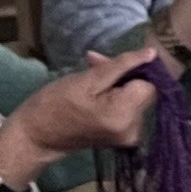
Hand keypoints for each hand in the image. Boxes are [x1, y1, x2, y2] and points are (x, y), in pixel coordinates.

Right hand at [0, 46, 159, 178]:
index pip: (149, 84)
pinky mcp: (124, 138)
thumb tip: (152, 53)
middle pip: (144, 92)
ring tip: (91, 82)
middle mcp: (135, 130)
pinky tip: (96, 95)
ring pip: (136, 99)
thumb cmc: (54, 104)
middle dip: (124, 77)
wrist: (37, 137)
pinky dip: (117, 98)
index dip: (132, 70)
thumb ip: (121, 66)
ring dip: (118, 86)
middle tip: (94, 68)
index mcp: (125, 115)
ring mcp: (130, 137)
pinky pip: (130, 109)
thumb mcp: (86, 79)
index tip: (107, 66)